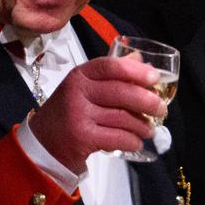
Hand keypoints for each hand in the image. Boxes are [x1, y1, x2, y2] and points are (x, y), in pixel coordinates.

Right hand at [28, 58, 164, 172]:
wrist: (43, 145)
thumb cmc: (68, 114)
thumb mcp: (84, 89)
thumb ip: (110, 75)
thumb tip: (140, 60)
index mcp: (79, 76)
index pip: (110, 66)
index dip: (136, 71)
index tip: (155, 77)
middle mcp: (77, 92)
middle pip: (121, 92)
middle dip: (147, 101)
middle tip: (161, 109)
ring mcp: (78, 115)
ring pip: (123, 117)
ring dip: (142, 125)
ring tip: (148, 129)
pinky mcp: (82, 138)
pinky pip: (118, 138)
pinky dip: (132, 141)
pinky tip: (136, 143)